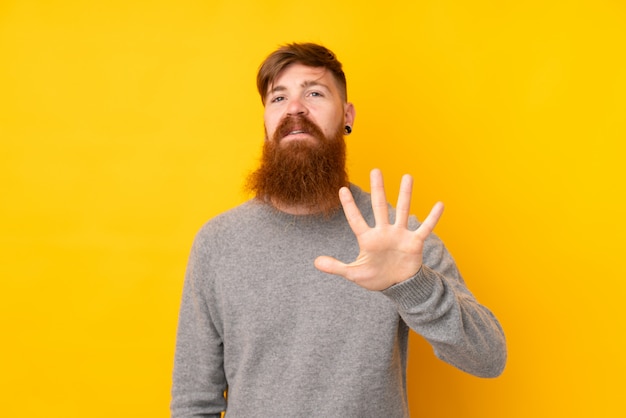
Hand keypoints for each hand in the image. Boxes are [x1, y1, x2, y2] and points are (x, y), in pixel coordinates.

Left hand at [314, 168, 444, 290]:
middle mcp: (384, 232)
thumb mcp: (354, 273)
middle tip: (375, 170)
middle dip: (378, 189)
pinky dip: (433, 218)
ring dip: (405, 195)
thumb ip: (336, 267)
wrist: (397, 286)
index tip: (342, 189)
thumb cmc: (375, 277)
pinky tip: (440, 204)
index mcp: (368, 239)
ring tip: (407, 176)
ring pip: (403, 211)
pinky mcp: (414, 242)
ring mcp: (400, 235)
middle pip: (380, 207)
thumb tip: (315, 262)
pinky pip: (425, 228)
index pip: (356, 220)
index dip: (349, 206)